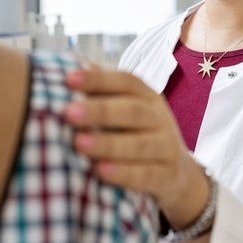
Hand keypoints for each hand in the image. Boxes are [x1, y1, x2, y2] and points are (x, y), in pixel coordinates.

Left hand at [64, 67, 210, 229]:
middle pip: (132, 110)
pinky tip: (99, 171)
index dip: (98, 79)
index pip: (126, 81)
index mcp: (147, 96)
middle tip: (68, 112)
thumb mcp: (124, 110)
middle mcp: (159, 118)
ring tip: (78, 143)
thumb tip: (66, 66)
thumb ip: (100, 91)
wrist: (176, 173)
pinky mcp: (167, 177)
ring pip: (139, 144)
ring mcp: (167, 147)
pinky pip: (146, 175)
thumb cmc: (135, 134)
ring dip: (108, 143)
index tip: (68, 79)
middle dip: (100, 111)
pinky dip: (123, 173)